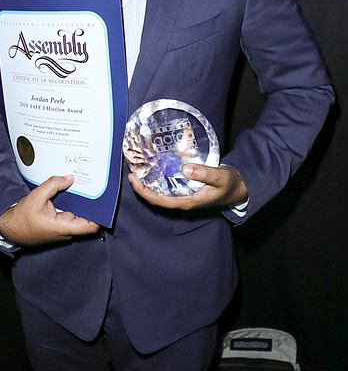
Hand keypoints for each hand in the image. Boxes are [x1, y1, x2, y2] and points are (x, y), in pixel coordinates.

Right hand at [0, 174, 100, 245]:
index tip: (105, 201)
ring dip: (80, 204)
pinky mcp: (57, 226)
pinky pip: (69, 215)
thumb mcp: (36, 197)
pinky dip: (71, 205)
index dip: (100, 215)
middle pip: (85, 218)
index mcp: (63, 227)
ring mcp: (62, 229)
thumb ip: (53, 185)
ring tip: (84, 186)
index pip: (90, 226)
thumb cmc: (21, 217)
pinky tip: (71, 193)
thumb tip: (70, 178)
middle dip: (90, 204)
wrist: (9, 229)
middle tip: (95, 187)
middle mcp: (66, 231)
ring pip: (76, 216)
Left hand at [128, 163, 247, 210]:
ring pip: (161, 194)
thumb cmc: (229, 183)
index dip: (145, 192)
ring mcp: (184, 197)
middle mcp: (183, 201)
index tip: (134, 181)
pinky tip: (153, 172)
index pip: (160, 200)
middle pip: (157, 198)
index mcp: (188, 201)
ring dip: (148, 185)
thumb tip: (184, 168)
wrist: (238, 188)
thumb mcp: (219, 176)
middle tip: (131, 173)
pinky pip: (167, 189)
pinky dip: (158, 181)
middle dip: (142, 188)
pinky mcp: (186, 191)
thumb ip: (204, 173)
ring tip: (138, 172)